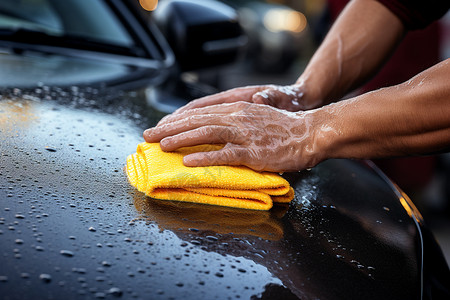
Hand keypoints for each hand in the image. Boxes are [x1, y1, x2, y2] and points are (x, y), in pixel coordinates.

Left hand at [144, 102, 327, 171]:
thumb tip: (215, 131)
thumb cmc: (285, 128)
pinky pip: (224, 154)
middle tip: (148, 135)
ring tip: (161, 145)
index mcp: (236, 109)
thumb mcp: (256, 118)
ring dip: (181, 140)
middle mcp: (237, 118)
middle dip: (170, 128)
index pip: (200, 113)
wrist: (310, 133)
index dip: (177, 120)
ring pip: (205, 133)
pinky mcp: (252, 151)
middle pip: (197, 121)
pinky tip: (188, 161)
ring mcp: (244, 134)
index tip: (160, 126)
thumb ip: (235, 122)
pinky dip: (204, 157)